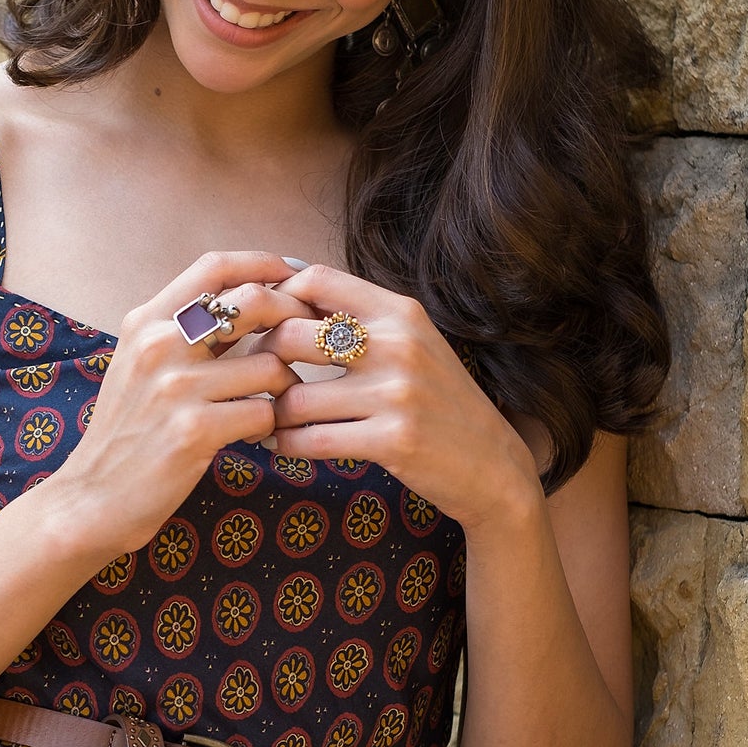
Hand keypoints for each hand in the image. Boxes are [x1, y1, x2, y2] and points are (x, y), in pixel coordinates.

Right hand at [49, 252, 315, 556]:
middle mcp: (159, 345)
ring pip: (270, 366)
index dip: (264, 263)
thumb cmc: (127, 435)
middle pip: (252, 301)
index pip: (214, 267)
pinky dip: (269, 426)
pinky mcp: (194, 430)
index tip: (294, 274)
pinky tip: (254, 436)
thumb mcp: (140, 367)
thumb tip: (248, 303)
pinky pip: (264, 412)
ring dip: (285, 388)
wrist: (90, 499)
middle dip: (294, 315)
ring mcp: (176, 387)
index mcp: (146, 322)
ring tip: (270, 406)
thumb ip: (183, 334)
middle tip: (309, 338)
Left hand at [259, 264, 543, 533]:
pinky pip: (311, 440)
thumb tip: (289, 288)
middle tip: (255, 379)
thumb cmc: (440, 403)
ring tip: (267, 421)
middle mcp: (398, 344)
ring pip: (293, 398)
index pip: (315, 280)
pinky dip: (286, 446)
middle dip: (261, 360)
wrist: (493, 466)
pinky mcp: (392, 440)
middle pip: (290, 334)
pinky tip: (283, 446)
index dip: (274, 299)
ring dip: (271, 414)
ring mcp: (396, 393)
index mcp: (400, 312)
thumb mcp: (412, 345)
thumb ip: (361, 319)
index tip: (262, 326)